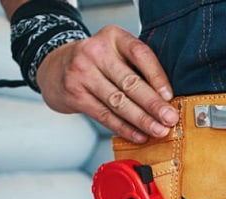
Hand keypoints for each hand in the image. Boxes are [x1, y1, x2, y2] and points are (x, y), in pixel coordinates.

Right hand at [35, 25, 178, 142]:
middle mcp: (95, 51)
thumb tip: (169, 99)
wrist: (55, 67)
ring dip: (141, 120)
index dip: (157, 76)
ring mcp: (82, 73)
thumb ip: (139, 67)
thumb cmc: (98, 62)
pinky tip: (139, 135)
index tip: (170, 96)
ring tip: (158, 130)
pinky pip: (105, 115)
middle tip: (169, 119)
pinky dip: (124, 128)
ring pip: (118, 102)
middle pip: (130, 82)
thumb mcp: (117, 52)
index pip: (140, 54)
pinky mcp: (74, 94)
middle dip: (153, 104)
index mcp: (114, 36)